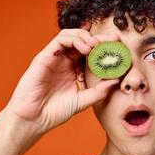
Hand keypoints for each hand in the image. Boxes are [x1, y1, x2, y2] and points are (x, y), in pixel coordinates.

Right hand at [4, 28, 119, 133]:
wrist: (35, 119)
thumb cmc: (56, 111)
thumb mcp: (83, 100)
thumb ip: (99, 91)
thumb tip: (116, 80)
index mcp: (74, 69)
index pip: (91, 52)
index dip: (104, 47)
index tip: (119, 46)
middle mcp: (65, 61)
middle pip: (83, 40)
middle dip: (99, 38)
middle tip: (114, 39)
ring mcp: (55, 58)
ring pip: (70, 35)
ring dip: (86, 37)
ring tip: (97, 46)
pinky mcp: (44, 57)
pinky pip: (59, 41)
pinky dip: (73, 40)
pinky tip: (85, 49)